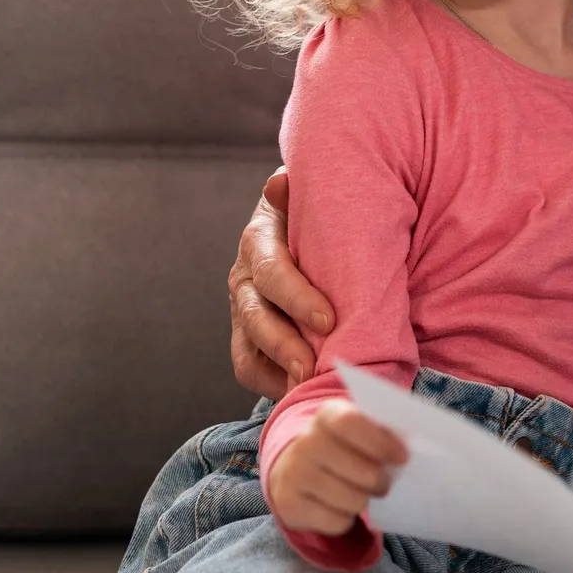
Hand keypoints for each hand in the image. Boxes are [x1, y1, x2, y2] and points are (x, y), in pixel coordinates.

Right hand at [229, 170, 337, 397]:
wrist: (313, 230)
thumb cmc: (321, 215)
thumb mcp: (313, 199)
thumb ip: (298, 195)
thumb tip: (278, 183)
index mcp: (260, 240)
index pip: (272, 272)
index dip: (297, 297)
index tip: (328, 318)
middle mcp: (245, 277)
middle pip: (256, 317)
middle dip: (285, 344)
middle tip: (315, 366)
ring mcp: (244, 310)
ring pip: (249, 348)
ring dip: (278, 370)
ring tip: (308, 386)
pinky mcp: (248, 337)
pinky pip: (249, 368)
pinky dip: (274, 383)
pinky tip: (302, 389)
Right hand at [266, 400, 407, 534]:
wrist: (292, 470)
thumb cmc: (341, 448)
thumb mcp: (357, 430)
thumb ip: (381, 432)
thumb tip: (409, 449)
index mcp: (326, 415)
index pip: (351, 423)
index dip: (381, 442)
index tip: (402, 458)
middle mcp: (304, 442)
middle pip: (362, 471)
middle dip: (381, 481)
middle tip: (383, 483)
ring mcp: (293, 474)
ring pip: (353, 500)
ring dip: (364, 501)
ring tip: (360, 493)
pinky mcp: (289, 506)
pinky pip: (337, 522)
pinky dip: (345, 519)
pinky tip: (338, 507)